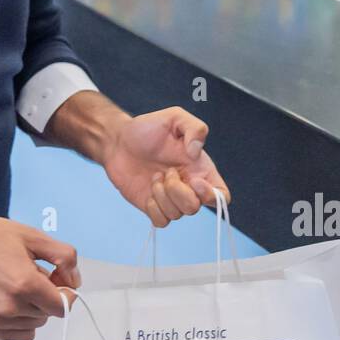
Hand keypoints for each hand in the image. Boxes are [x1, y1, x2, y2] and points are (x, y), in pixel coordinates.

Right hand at [0, 217, 78, 339]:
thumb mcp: (31, 236)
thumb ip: (63, 256)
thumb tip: (75, 280)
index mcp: (26, 284)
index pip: (63, 305)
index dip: (65, 291)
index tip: (55, 277)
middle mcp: (12, 307)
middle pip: (49, 314)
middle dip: (48, 296)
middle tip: (31, 273)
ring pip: (35, 324)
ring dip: (34, 308)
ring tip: (16, 284)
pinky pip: (19, 335)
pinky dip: (22, 322)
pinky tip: (12, 300)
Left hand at [102, 107, 229, 228]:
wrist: (118, 141)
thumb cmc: (147, 128)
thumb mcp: (174, 117)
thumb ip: (194, 128)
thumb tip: (196, 152)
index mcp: (200, 169)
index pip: (221, 196)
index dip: (211, 195)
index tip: (193, 180)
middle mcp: (188, 187)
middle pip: (195, 208)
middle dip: (177, 191)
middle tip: (166, 171)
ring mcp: (170, 199)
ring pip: (177, 215)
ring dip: (161, 195)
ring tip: (154, 176)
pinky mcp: (153, 207)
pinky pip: (161, 222)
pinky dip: (154, 209)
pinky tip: (148, 191)